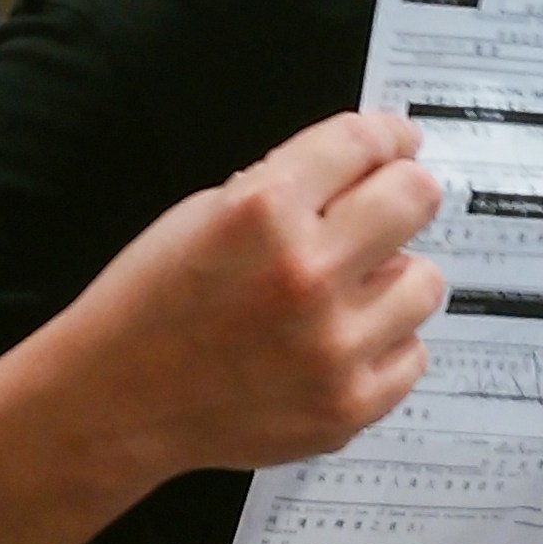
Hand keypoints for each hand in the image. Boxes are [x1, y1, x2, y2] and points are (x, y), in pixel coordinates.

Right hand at [61, 113, 446, 472]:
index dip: (387, 136)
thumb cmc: (154, 301)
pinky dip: (382, 345)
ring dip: (392, 279)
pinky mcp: (347, 407)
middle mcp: (305, 273)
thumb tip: (370, 164)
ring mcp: (332, 347)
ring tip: (346, 292)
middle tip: (386, 207)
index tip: (396, 142)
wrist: (117, 403)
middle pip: (416, 199)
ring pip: (426, 282)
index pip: (366, 142)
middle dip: (403, 193)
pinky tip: (338, 344)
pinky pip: (412, 355)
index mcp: (263, 210)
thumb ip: (289, 185)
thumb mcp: (204, 212)